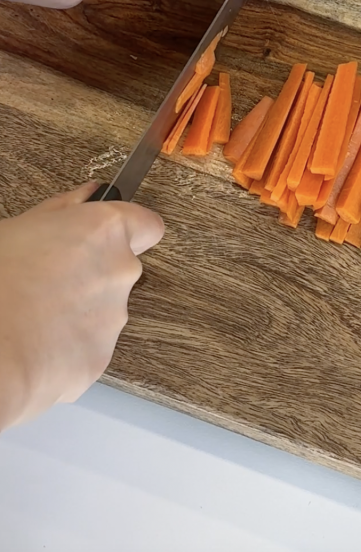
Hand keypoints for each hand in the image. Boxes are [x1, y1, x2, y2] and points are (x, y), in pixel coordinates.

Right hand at [0, 182, 163, 429]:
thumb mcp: (21, 225)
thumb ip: (64, 208)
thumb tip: (88, 194)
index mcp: (104, 231)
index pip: (148, 226)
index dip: (133, 231)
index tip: (110, 238)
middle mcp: (120, 271)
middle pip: (120, 269)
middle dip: (93, 274)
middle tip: (50, 280)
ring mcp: (114, 317)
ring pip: (105, 309)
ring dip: (81, 311)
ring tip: (37, 314)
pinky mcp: (102, 357)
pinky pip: (90, 344)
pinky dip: (70, 345)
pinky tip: (38, 341)